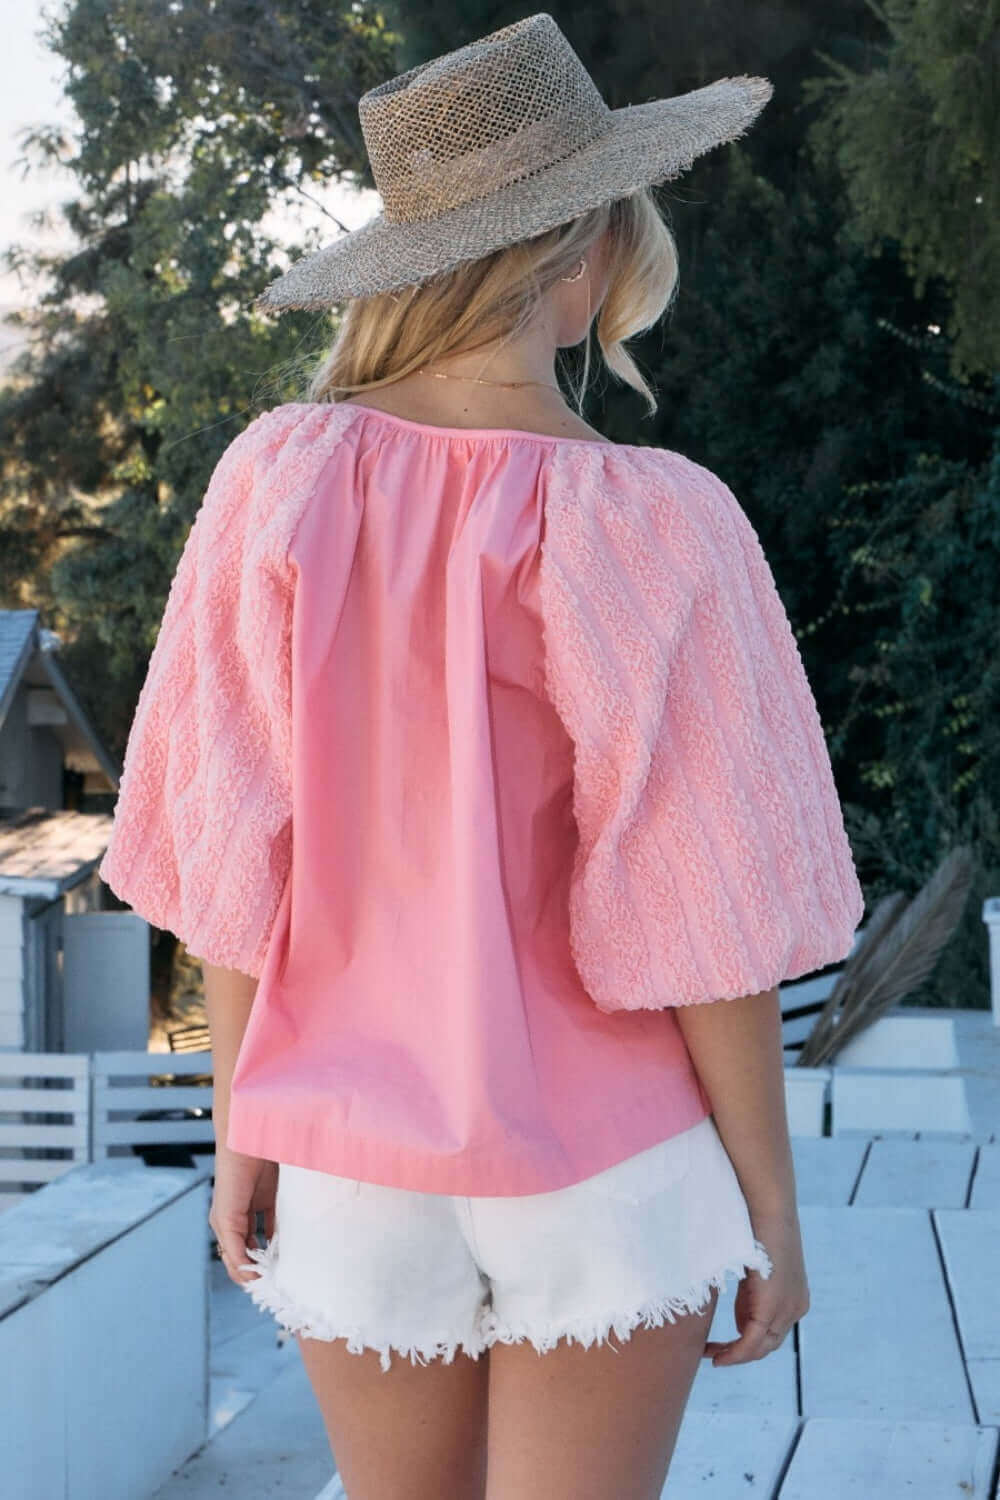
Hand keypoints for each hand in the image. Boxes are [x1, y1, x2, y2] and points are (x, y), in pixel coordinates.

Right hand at [209, 1144, 277, 1286]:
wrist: (249, 1142)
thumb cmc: (232, 1177)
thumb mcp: (227, 1217)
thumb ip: (235, 1246)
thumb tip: (246, 1273)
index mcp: (223, 1224)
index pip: (233, 1260)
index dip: (245, 1275)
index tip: (262, 1287)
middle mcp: (237, 1218)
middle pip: (246, 1252)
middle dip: (257, 1267)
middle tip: (275, 1282)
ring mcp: (253, 1207)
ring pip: (261, 1239)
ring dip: (270, 1253)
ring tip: (282, 1268)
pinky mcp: (268, 1196)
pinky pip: (273, 1222)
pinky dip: (279, 1235)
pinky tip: (288, 1245)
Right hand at [702, 1203, 809, 1365]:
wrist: (768, 1205)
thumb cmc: (757, 1226)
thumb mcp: (755, 1267)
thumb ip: (751, 1293)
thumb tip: (739, 1317)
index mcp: (795, 1296)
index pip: (773, 1331)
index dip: (748, 1342)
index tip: (724, 1344)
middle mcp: (796, 1308)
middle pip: (768, 1344)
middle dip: (740, 1352)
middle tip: (713, 1354)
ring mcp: (787, 1309)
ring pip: (760, 1347)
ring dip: (734, 1355)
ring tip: (712, 1356)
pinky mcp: (772, 1307)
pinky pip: (751, 1342)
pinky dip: (734, 1353)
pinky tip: (717, 1356)